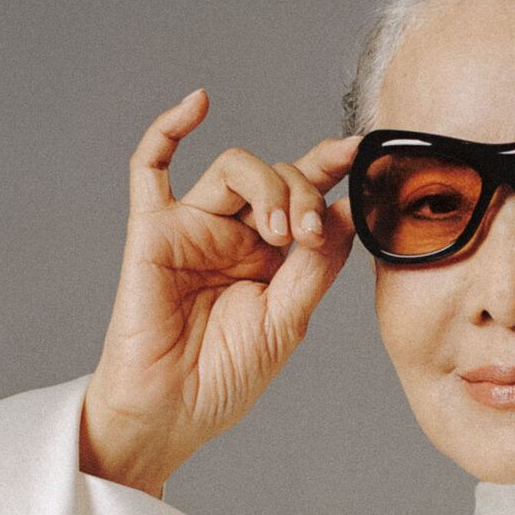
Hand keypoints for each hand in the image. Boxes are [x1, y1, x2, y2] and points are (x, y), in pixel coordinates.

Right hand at [80, 89, 357, 495]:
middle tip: (305, 235)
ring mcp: (194, 228)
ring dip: (266, 186)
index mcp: (274, 254)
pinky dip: (169, 129)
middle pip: (277, 175)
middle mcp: (237, 233)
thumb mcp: (290, 319)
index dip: (333, 167)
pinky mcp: (153, 232)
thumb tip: (350, 208)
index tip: (364, 152)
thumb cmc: (227, 375)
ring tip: (276, 233)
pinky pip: (150, 168)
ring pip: (234, 167)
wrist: (173, 412)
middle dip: (302, 193)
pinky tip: (198, 103)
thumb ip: (317, 264)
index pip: (307, 194)